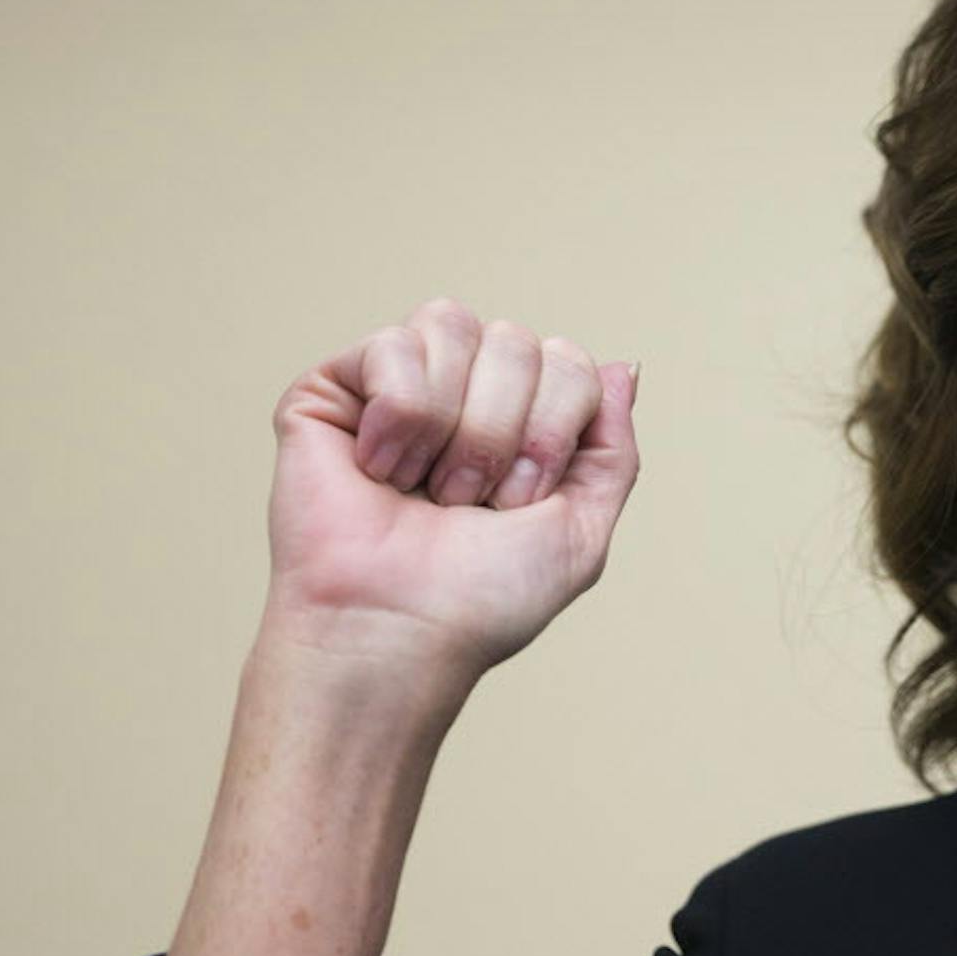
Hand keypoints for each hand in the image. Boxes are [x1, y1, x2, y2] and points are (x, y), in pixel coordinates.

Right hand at [262, 296, 640, 683]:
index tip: (520, 503)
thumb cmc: (481, 597)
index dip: (555, 431)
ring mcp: (396, 386)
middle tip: (469, 501)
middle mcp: (462, 393)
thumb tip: (624, 366)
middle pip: (519, 341)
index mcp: (521, 419)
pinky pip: (394, 344)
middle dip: (505, 432)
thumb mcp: (581, 527)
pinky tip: (379, 469)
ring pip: (455, 326)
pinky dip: (399, 417)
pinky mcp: (332, 390)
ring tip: (424, 487)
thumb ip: (613, 447)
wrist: (395, 629)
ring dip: (454, 425)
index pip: (570, 360)